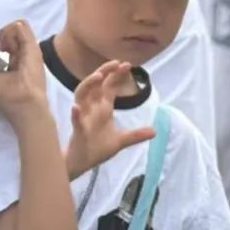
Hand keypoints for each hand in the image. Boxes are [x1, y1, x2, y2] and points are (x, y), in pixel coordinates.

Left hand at [0, 21, 49, 128]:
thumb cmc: (6, 94)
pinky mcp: (32, 45)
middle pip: (12, 32)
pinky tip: (5, 45)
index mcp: (17, 59)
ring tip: (2, 47)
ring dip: (5, 34)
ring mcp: (30, 47)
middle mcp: (25, 52)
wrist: (23, 101)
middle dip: (2, 37)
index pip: (9, 41)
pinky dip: (9, 31)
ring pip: (17, 26)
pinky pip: (20, 26)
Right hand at [64, 61, 155, 179]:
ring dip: (88, 85)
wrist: (81, 166)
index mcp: (103, 109)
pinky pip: (75, 120)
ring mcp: (83, 119)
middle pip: (95, 85)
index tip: (127, 65)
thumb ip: (135, 135)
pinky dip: (75, 113)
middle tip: (115, 63)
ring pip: (81, 96)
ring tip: (98, 76)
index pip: (108, 87)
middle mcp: (92, 109)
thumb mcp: (120, 141)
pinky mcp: (77, 132)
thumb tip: (154, 131)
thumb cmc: (96, 149)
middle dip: (104, 72)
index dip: (116, 75)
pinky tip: (76, 107)